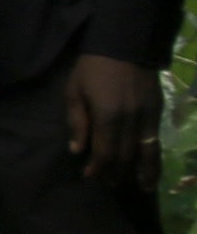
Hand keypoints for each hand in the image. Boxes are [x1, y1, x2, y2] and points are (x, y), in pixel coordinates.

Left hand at [69, 52, 161, 186]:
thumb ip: (77, 122)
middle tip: (109, 185)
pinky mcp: (158, 111)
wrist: (126, 44)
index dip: (98, 168)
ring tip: (140, 188)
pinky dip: (154, 157)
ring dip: (142, 172)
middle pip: (126, 156)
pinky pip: (157, 140)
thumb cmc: (93, 67)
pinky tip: (152, 168)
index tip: (90, 178)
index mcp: (108, 116)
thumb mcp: (74, 92)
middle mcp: (131, 120)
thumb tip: (78, 150)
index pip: (105, 152)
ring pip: (146, 151)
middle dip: (116, 173)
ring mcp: (148, 116)